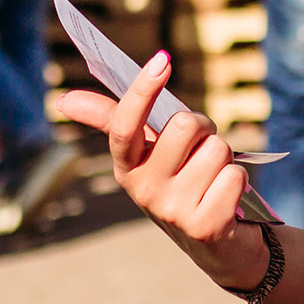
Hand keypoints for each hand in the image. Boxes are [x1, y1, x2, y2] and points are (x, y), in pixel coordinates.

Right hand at [54, 49, 265, 289]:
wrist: (217, 243)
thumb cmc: (182, 182)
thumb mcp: (150, 152)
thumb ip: (113, 120)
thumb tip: (64, 100)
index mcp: (126, 166)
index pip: (124, 125)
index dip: (142, 91)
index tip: (162, 59)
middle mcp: (142, 190)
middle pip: (185, 126)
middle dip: (205, 130)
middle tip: (202, 151)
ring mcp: (172, 211)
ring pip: (217, 149)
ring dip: (226, 159)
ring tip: (214, 180)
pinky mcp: (205, 226)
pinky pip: (235, 175)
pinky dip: (239, 182)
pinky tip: (228, 200)